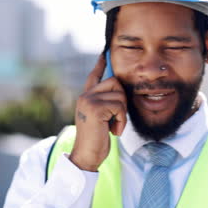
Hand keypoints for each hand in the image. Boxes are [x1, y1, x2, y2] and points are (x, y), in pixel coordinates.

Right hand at [69, 54, 126, 171]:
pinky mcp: (95, 108)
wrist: (87, 155)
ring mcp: (89, 100)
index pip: (94, 75)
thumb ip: (105, 102)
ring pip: (120, 95)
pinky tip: (113, 131)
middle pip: (115, 82)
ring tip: (112, 126)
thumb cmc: (97, 138)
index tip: (105, 53)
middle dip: (122, 100)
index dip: (101, 64)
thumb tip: (118, 87)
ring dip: (122, 114)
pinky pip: (120, 106)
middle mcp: (85, 95)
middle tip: (116, 118)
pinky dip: (121, 120)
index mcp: (86, 97)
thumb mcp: (101, 117)